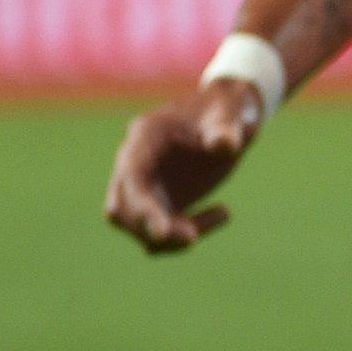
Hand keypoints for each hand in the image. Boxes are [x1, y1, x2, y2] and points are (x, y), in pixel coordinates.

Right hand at [103, 79, 263, 254]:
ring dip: (171, 239)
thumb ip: (226, 128)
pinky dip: (186, 235)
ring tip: (223, 212)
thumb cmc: (224, 111)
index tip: (162, 233)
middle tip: (193, 237)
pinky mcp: (160, 203)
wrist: (227, 118)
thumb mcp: (229, 113)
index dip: (142, 207)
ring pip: (137, 226)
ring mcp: (145, 185)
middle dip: (151, 229)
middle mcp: (136, 163)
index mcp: (145, 136)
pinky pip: (161, 233)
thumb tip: (223, 146)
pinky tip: (223, 212)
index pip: (131, 177)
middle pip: (122, 208)